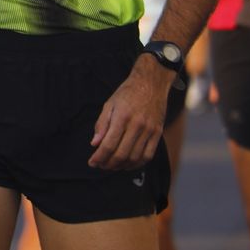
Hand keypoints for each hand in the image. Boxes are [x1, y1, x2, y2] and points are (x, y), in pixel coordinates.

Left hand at [89, 55, 170, 169]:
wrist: (151, 83)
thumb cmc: (127, 93)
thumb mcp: (109, 104)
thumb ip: (101, 124)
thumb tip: (95, 144)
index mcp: (121, 117)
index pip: (109, 144)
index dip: (99, 157)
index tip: (92, 162)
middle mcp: (136, 125)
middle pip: (121, 153)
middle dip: (108, 164)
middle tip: (100, 166)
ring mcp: (149, 130)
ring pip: (134, 157)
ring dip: (121, 166)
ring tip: (112, 166)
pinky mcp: (158, 133)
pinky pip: (148, 155)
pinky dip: (137, 163)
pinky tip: (128, 165)